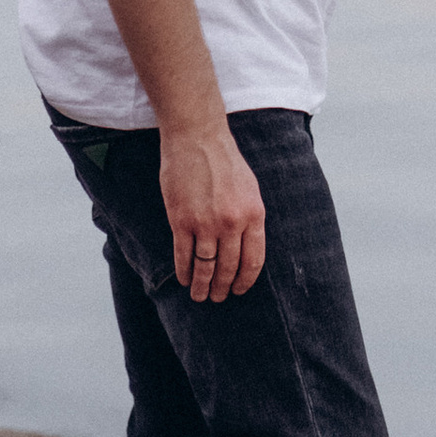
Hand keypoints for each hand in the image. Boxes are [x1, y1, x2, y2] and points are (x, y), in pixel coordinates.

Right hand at [159, 125, 265, 303]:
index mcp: (254, 215)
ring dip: (203, 286)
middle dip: (223, 288)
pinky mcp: (181, 221)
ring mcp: (206, 223)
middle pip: (229, 267)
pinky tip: (185, 280)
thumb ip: (250, 218)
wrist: (197, 138)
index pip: (254, 260)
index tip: (239, 290)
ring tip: (200, 296)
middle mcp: (232, 223)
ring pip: (206, 267)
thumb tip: (247, 248)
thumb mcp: (250, 189)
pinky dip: (184, 272)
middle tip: (218, 298)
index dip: (246, 280)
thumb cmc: (225, 162)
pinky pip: (184, 256)